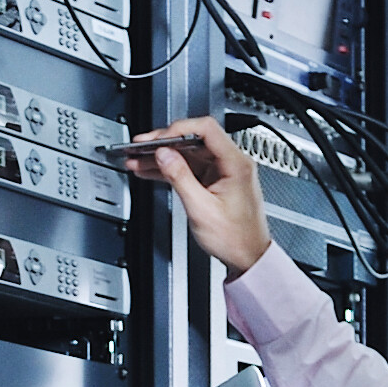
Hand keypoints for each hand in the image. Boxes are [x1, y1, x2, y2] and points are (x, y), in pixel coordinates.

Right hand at [116, 118, 271, 272]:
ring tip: (139, 159)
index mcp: (236, 163)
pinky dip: (171, 168)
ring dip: (163, 157)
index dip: (178, 129)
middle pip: (194, 139)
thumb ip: (180, 178)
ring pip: (188, 154)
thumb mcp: (201, 209)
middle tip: (141, 147)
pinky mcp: (216, 180)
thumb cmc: (236, 238)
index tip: (158, 139)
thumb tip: (163, 155)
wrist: (248, 257)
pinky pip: (190, 167)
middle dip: (164, 143)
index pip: (206, 129)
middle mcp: (232, 162)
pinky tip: (151, 170)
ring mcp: (223, 171)